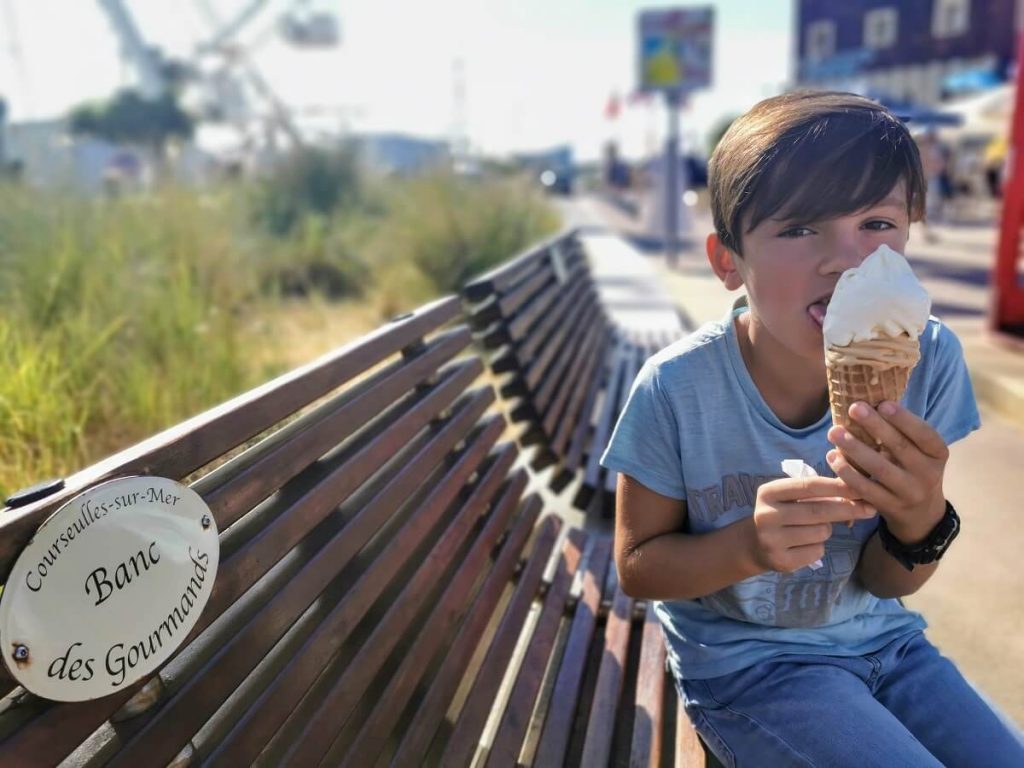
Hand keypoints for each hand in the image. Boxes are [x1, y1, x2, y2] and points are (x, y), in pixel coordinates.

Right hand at [748, 476, 875, 572]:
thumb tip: (857, 495)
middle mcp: (766, 515)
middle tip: (870, 509)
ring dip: (827, 530)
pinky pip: (816, 551)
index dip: (837, 486)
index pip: (809, 486)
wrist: (754, 544)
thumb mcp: (790, 498)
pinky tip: (804, 545)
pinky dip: (818, 547)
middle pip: (818, 511)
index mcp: (768, 493)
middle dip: (847, 509)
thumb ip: (818, 494)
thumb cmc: (782, 513)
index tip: (861, 488)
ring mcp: (771, 540)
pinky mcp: (780, 561)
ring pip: (820, 532)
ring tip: (813, 529)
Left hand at [827, 401, 948, 543]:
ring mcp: (909, 492)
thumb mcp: (919, 451)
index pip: (924, 434)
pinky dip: (847, 472)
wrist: (921, 514)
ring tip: (834, 431)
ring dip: (854, 448)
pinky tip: (833, 457)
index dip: (904, 419)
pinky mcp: (889, 506)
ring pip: (879, 469)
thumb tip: (869, 399)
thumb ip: (902, 431)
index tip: (883, 403)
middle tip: (854, 408)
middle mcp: (928, 473)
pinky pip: (865, 488)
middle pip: (899, 447)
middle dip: (875, 426)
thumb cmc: (913, 467)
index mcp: (938, 453)